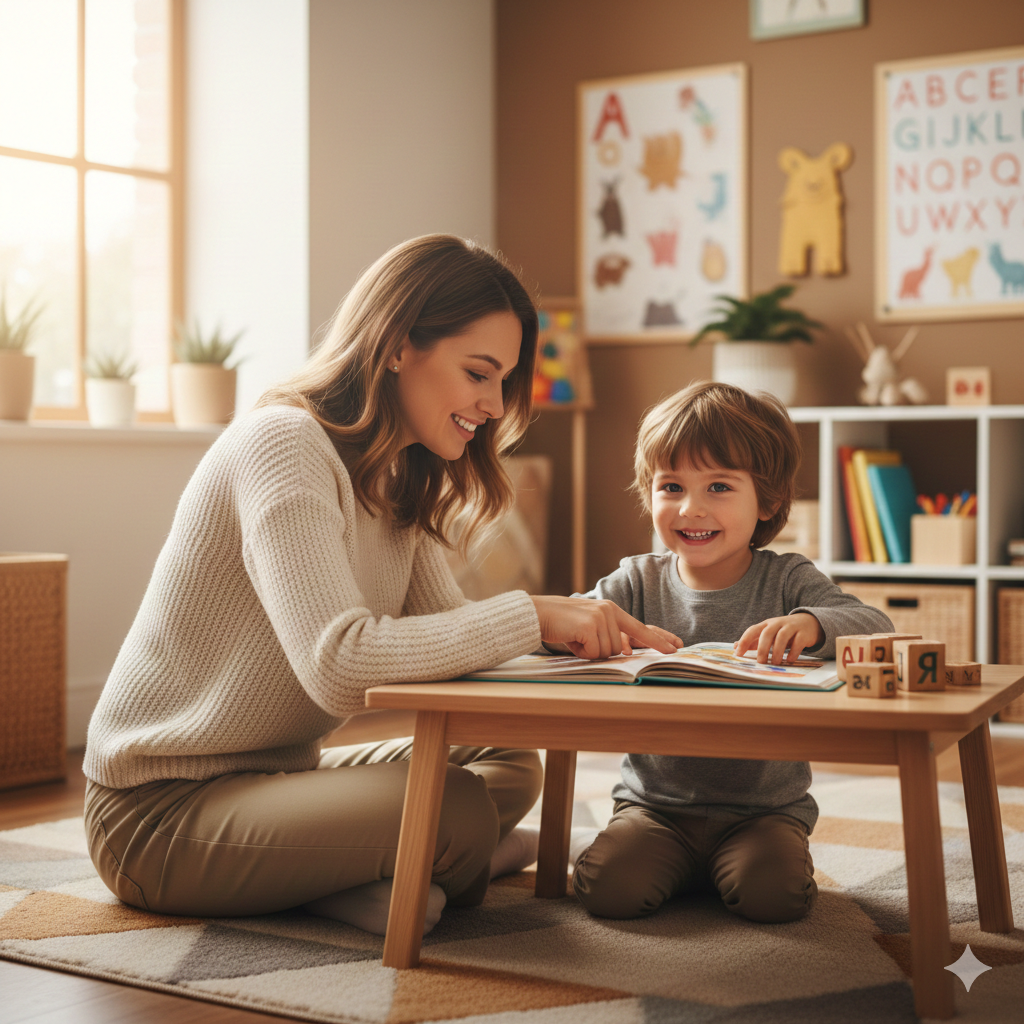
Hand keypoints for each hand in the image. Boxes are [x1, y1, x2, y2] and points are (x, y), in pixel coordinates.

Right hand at [530, 596, 681, 660]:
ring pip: (607, 653)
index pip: (641, 628)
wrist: (539, 614)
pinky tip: (571, 638)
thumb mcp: (590, 629)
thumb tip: (626, 651)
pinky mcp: (590, 625)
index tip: (676, 646)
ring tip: (575, 637)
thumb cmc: (563, 625)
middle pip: (618, 649)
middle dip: (599, 651)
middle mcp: (610, 611)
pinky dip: (581, 652)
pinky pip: (594, 653)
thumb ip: (609, 637)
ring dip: (589, 652)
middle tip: (581, 639)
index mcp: (613, 611)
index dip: (658, 639)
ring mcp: (601, 617)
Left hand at [733, 613, 823, 664]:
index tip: (738, 654)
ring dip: (777, 651)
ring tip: (775, 663)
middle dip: (762, 648)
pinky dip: (793, 652)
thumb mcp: (768, 633)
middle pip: (767, 633)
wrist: (808, 623)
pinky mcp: (804, 633)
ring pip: (782, 637)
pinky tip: (789, 660)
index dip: (744, 641)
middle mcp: (777, 624)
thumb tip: (735, 646)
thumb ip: (754, 640)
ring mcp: (791, 627)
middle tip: (761, 662)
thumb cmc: (784, 630)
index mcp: (766, 624)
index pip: (752, 630)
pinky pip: (798, 642)